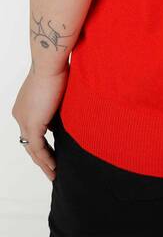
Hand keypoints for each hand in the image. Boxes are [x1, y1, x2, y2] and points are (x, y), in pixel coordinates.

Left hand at [11, 65, 68, 180]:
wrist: (50, 63)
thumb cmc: (57, 67)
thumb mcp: (58, 88)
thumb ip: (59, 103)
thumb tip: (68, 113)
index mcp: (25, 105)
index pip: (32, 129)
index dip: (41, 142)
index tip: (53, 149)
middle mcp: (20, 114)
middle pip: (29, 142)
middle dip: (40, 156)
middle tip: (51, 167)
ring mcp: (24, 120)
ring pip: (32, 149)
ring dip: (43, 162)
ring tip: (53, 173)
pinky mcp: (32, 125)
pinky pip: (37, 148)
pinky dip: (45, 159)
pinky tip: (54, 168)